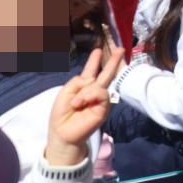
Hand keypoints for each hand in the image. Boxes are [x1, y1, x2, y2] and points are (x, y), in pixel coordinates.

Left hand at [45, 43, 123, 166]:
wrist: (63, 132)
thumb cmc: (61, 114)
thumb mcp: (65, 92)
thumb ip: (78, 81)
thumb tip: (93, 81)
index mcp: (83, 87)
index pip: (90, 71)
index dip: (94, 61)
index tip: (98, 50)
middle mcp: (94, 92)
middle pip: (106, 74)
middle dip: (113, 61)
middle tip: (121, 49)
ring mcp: (100, 100)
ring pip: (100, 84)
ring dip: (86, 92)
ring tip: (76, 103)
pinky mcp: (103, 108)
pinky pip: (101, 94)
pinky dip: (90, 95)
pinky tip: (81, 103)